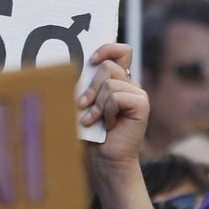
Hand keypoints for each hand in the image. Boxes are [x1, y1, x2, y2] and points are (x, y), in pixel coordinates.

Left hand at [77, 43, 148, 172]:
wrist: (104, 159)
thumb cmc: (90, 133)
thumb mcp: (82, 103)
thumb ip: (83, 85)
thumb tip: (66, 69)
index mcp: (117, 79)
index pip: (121, 51)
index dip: (107, 49)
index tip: (91, 60)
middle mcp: (130, 84)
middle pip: (109, 66)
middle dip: (91, 86)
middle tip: (82, 105)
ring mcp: (138, 94)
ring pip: (110, 84)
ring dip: (96, 105)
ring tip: (94, 120)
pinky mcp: (142, 105)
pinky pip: (117, 97)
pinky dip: (106, 112)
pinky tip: (108, 126)